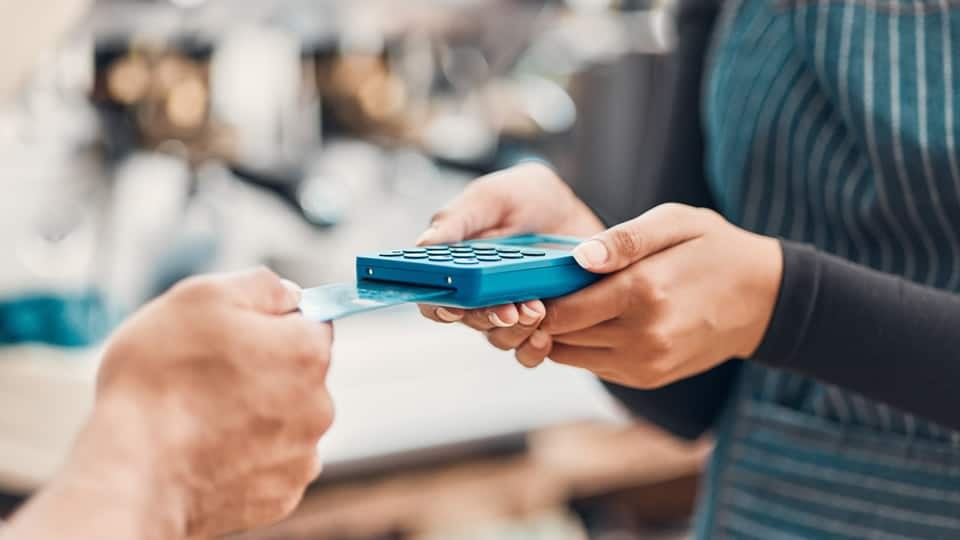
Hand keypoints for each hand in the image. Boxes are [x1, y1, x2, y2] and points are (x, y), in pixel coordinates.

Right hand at [11, 269, 334, 538]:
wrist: (132, 475)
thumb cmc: (159, 381)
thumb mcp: (200, 298)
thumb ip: (261, 286)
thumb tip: (291, 295)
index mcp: (307, 352)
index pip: (312, 322)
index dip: (273, 323)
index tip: (236, 335)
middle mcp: (319, 406)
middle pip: (301, 374)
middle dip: (265, 370)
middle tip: (208, 377)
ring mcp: (302, 455)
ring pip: (285, 420)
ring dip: (257, 415)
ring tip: (201, 419)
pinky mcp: (281, 496)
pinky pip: (270, 463)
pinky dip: (246, 457)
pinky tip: (208, 453)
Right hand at [416, 163, 603, 353]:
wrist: (568, 206)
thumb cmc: (521, 198)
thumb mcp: (490, 198)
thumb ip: (457, 220)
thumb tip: (422, 245)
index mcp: (456, 266)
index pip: (433, 296)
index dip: (437, 306)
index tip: (453, 306)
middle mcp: (477, 294)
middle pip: (470, 321)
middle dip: (488, 317)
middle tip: (509, 311)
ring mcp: (508, 309)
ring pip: (500, 337)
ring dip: (515, 330)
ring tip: (536, 309)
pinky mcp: (540, 322)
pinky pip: (529, 350)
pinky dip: (535, 349)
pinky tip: (545, 336)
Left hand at [517, 204, 782, 387]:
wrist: (764, 299)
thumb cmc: (715, 250)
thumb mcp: (675, 223)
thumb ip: (625, 239)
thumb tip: (578, 258)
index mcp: (644, 292)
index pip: (562, 310)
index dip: (536, 298)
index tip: (526, 281)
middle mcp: (642, 336)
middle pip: (561, 335)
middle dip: (542, 314)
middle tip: (535, 290)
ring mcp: (646, 363)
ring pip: (572, 355)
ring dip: (559, 332)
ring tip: (563, 302)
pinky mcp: (649, 377)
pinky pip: (594, 365)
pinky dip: (583, 345)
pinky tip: (592, 319)